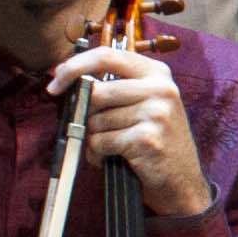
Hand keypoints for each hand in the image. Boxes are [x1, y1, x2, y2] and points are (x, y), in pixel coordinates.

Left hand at [63, 37, 214, 222]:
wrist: (182, 180)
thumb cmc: (154, 139)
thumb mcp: (145, 102)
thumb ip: (116, 86)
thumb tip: (67, 79)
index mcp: (157, 73)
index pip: (107, 56)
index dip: (74, 67)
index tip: (55, 82)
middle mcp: (160, 88)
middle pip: (97, 91)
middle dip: (84, 114)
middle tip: (91, 128)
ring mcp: (156, 113)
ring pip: (95, 120)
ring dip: (93, 138)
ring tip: (111, 147)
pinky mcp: (147, 138)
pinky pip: (101, 142)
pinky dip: (98, 154)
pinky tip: (112, 158)